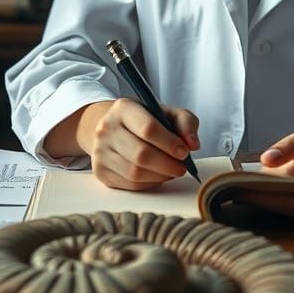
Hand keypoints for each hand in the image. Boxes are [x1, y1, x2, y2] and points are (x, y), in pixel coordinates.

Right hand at [82, 98, 199, 190]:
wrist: (113, 128)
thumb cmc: (145, 120)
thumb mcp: (167, 112)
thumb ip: (186, 122)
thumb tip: (193, 144)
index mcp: (123, 108)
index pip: (148, 128)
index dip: (169, 143)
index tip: (184, 152)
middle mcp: (106, 129)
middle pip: (141, 154)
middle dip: (167, 164)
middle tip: (182, 167)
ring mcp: (100, 151)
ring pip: (135, 172)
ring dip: (160, 176)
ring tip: (171, 171)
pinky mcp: (100, 171)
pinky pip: (129, 184)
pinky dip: (149, 183)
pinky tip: (157, 176)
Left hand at [246, 121, 293, 218]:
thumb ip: (290, 144)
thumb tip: (266, 160)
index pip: (293, 173)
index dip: (266, 179)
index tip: (241, 180)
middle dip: (263, 197)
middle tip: (237, 193)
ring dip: (270, 205)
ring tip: (247, 197)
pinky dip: (284, 209)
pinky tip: (268, 202)